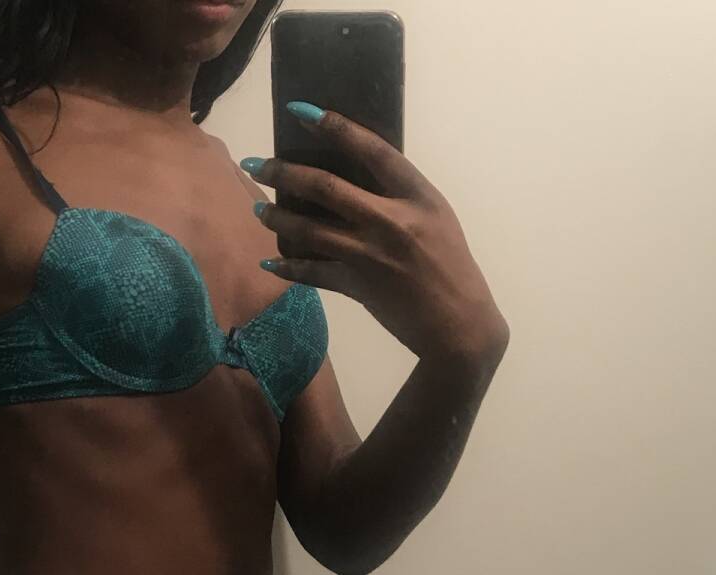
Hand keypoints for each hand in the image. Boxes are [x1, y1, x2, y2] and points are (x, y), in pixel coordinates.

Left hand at [243, 105, 509, 364]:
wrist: (459, 323)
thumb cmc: (450, 265)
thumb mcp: (436, 217)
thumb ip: (401, 195)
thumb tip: (355, 176)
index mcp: (416, 196)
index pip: (371, 149)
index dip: (333, 126)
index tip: (300, 110)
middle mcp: (390, 221)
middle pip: (325, 187)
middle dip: (283, 173)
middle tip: (256, 164)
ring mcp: (371, 255)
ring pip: (309, 230)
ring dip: (277, 218)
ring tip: (259, 210)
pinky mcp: (358, 287)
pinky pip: (313, 273)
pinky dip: (289, 268)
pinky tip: (270, 263)